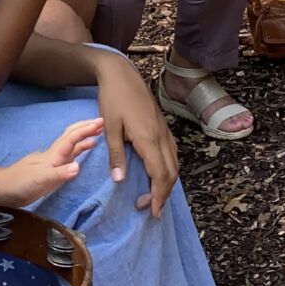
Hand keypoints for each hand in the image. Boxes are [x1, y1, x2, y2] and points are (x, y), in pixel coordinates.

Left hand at [0, 118, 103, 205]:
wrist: (3, 189)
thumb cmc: (20, 184)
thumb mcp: (40, 180)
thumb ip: (59, 174)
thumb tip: (78, 167)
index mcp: (53, 155)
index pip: (72, 138)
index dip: (85, 130)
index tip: (100, 122)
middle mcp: (54, 155)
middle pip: (71, 136)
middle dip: (86, 127)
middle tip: (102, 121)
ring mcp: (52, 161)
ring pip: (71, 145)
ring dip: (83, 138)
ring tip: (98, 133)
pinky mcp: (51, 169)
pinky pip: (68, 156)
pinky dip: (77, 152)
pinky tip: (81, 155)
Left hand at [94, 53, 178, 216]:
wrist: (122, 74)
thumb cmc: (113, 99)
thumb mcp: (109, 127)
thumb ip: (115, 155)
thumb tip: (120, 180)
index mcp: (148, 138)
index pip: (160, 174)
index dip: (158, 195)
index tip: (153, 212)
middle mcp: (161, 136)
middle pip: (171, 172)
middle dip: (164, 193)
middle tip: (151, 209)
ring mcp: (164, 131)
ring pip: (174, 163)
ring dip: (167, 182)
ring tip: (155, 196)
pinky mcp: (162, 127)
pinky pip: (172, 153)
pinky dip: (169, 168)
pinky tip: (160, 173)